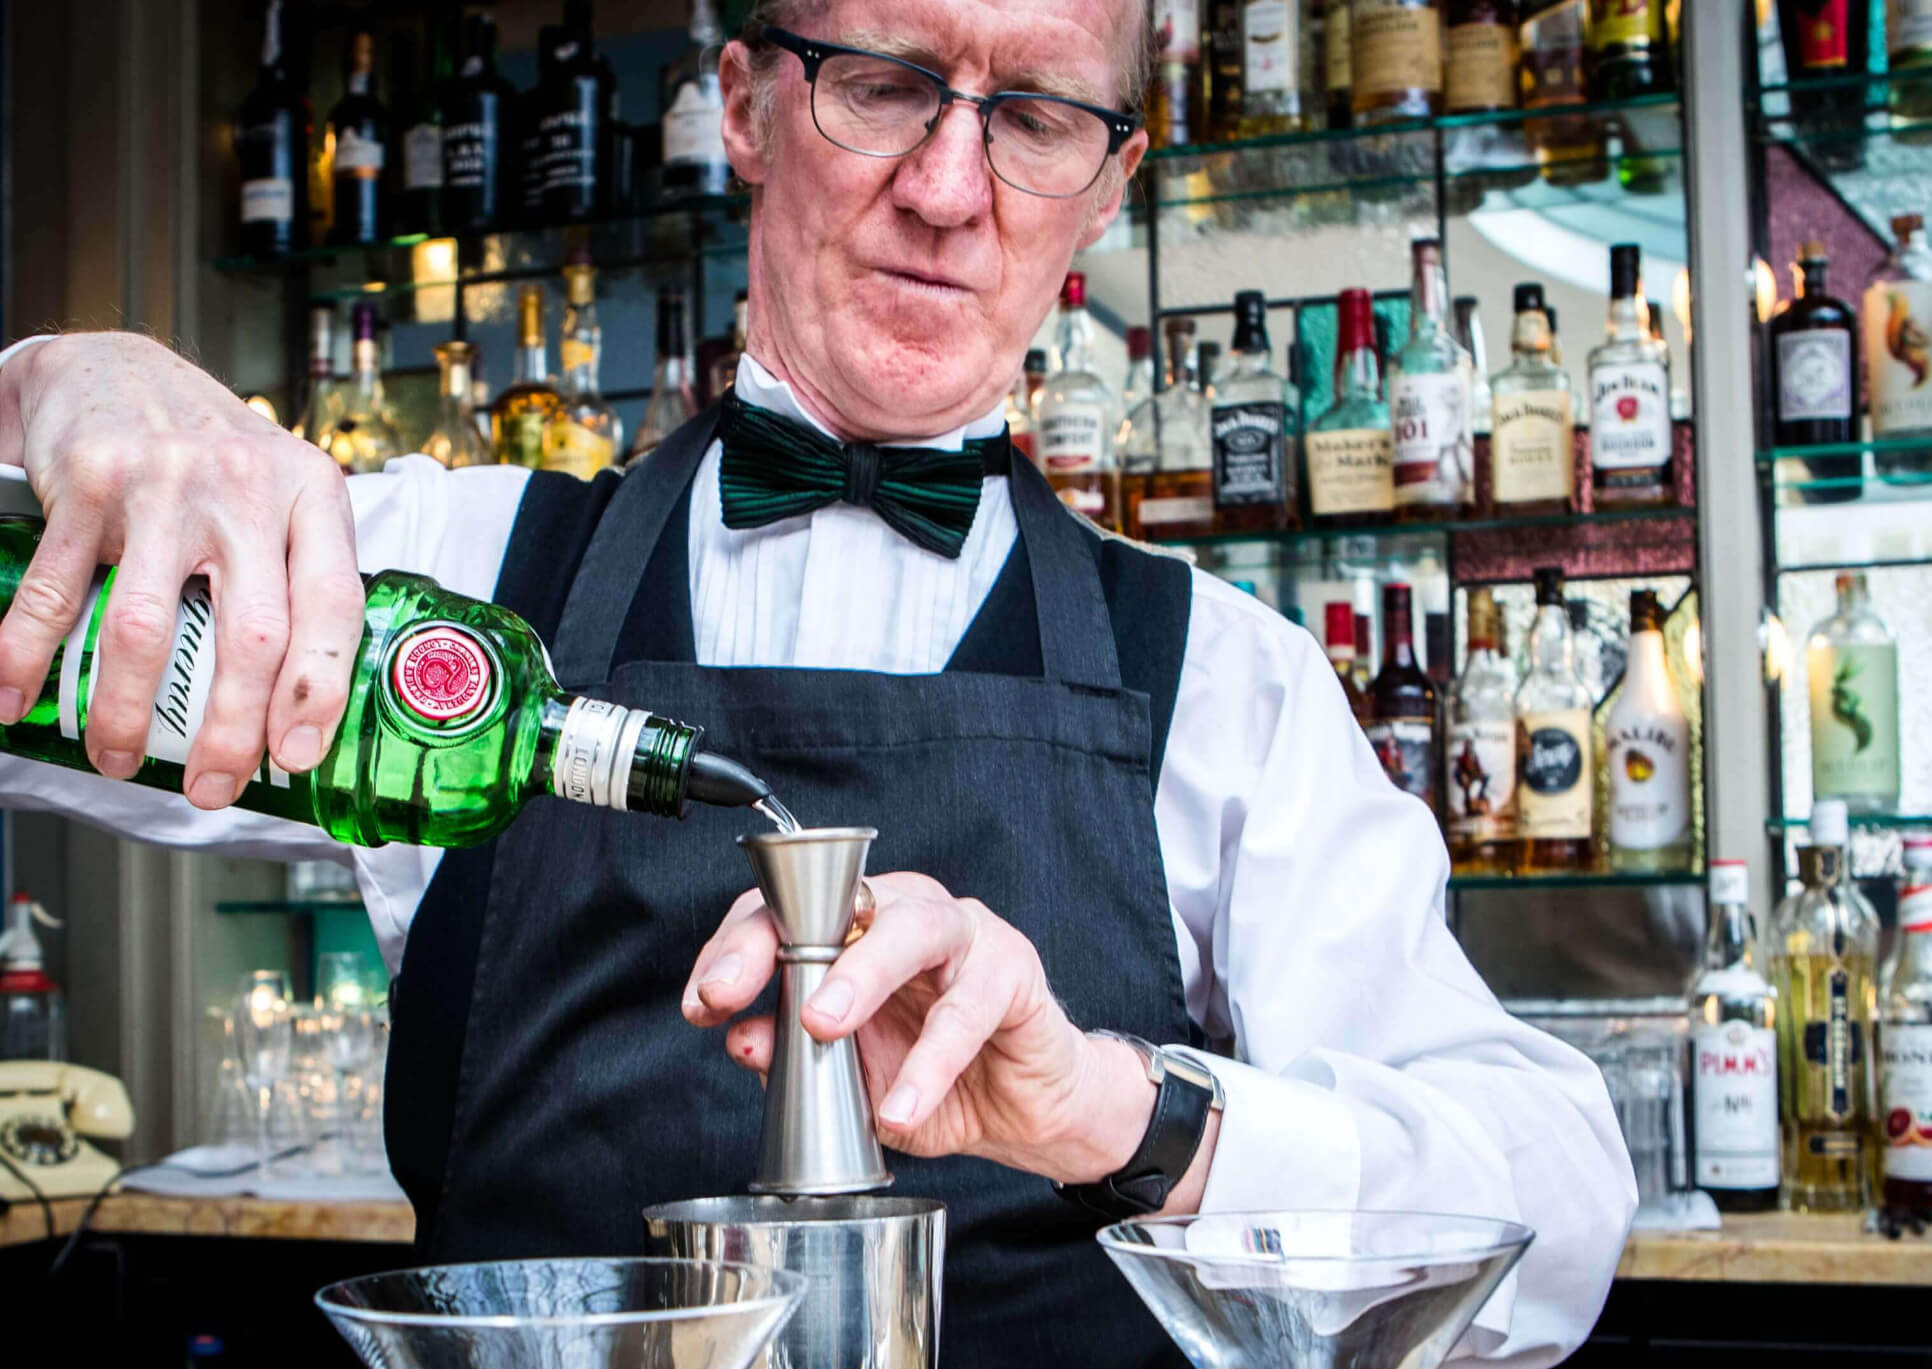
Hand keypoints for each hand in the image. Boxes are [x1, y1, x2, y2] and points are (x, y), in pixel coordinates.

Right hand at [0, 333, 363, 802]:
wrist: (116, 369)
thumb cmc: (214, 454)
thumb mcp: (286, 496)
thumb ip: (300, 575)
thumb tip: (303, 703)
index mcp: (312, 496)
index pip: (333, 607)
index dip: (317, 692)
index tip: (296, 756)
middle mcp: (246, 489)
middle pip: (249, 634)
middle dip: (229, 730)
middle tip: (210, 785)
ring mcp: (165, 485)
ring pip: (146, 627)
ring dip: (125, 709)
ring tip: (116, 757)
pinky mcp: (88, 484)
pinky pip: (55, 592)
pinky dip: (30, 658)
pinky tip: (19, 701)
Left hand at [682, 871, 1168, 1185]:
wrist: (1026, 1108)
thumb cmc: (938, 1074)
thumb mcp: (852, 1077)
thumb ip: (796, 1057)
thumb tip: (742, 1039)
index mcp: (859, 927)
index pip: (787, 911)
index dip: (737, 949)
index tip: (706, 1001)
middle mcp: (908, 913)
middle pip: (842, 899)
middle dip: (782, 943)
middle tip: (736, 996)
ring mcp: (966, 935)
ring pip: (911, 929)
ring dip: (860, 974)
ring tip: (822, 1028)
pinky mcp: (1014, 971)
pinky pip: (967, 1009)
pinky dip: (931, 1062)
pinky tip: (902, 1105)